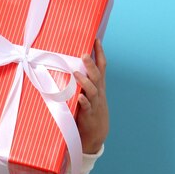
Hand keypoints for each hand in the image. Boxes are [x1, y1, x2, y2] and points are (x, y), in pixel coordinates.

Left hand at [73, 39, 108, 153]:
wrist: (95, 134)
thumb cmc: (89, 110)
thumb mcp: (89, 93)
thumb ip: (83, 80)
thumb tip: (72, 63)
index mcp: (98, 85)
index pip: (101, 66)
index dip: (100, 53)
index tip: (96, 39)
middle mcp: (98, 92)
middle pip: (97, 75)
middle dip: (91, 64)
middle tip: (83, 53)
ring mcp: (94, 103)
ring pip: (92, 90)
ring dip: (85, 81)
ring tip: (76, 73)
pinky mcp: (89, 114)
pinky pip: (87, 107)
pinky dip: (84, 101)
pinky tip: (80, 97)